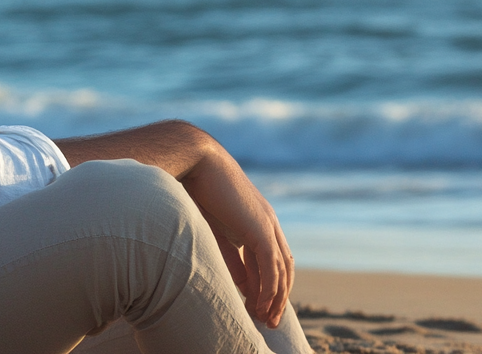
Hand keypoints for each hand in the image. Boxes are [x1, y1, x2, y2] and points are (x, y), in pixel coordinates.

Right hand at [181, 145, 294, 327]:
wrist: (196, 160)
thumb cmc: (199, 187)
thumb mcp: (216, 227)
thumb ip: (230, 253)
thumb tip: (239, 281)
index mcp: (259, 219)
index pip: (273, 257)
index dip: (270, 283)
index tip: (260, 306)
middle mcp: (269, 222)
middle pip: (284, 266)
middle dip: (279, 295)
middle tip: (270, 320)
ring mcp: (267, 224)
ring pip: (281, 269)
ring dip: (275, 297)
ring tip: (266, 319)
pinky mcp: (260, 228)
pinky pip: (270, 266)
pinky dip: (268, 288)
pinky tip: (260, 304)